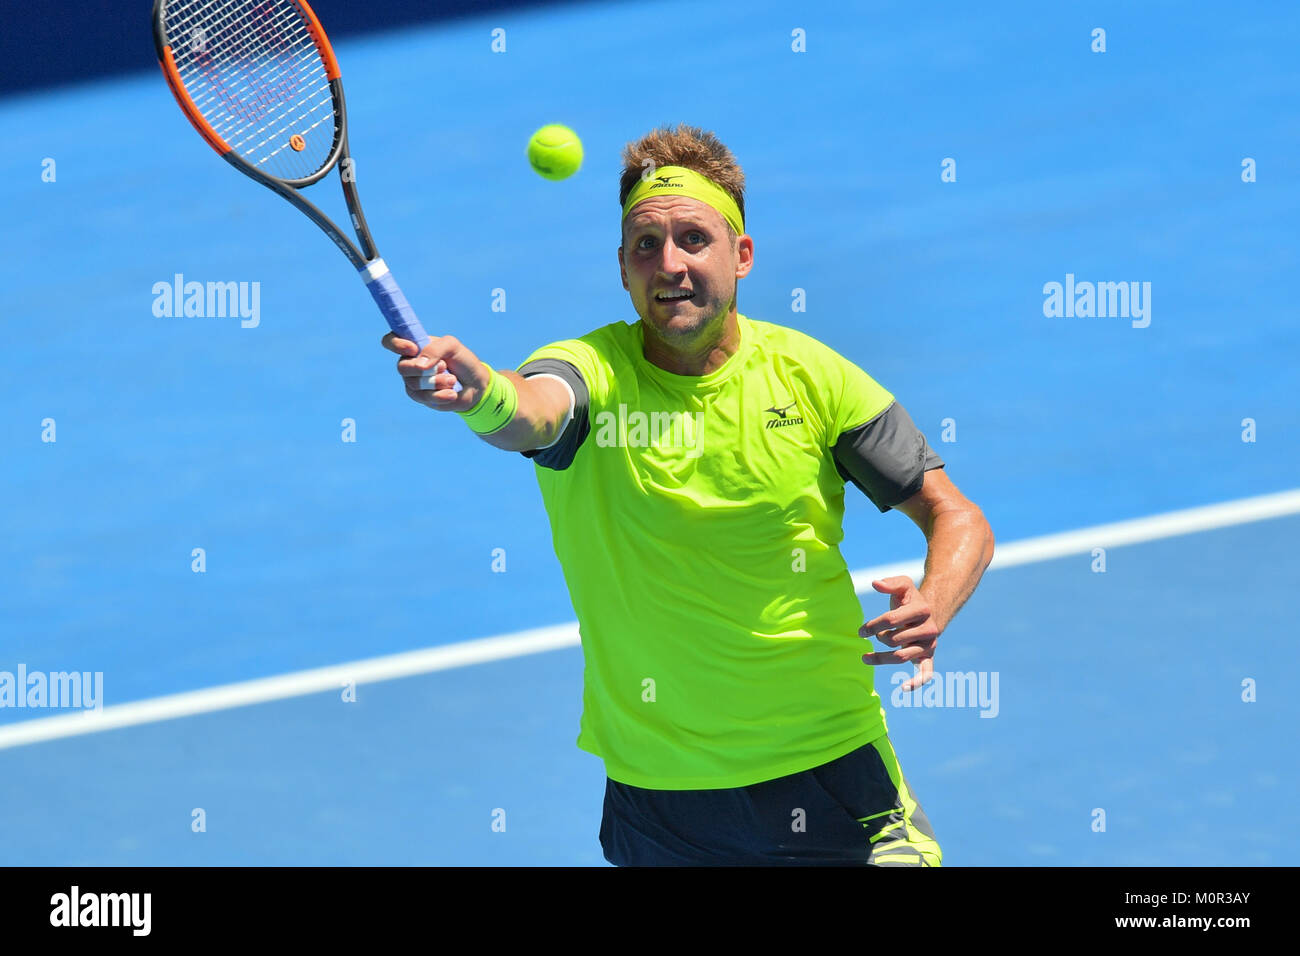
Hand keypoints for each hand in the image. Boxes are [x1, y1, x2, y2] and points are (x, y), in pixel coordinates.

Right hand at [381, 332, 486, 411]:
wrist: (475, 383)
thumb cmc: (462, 360)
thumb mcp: (452, 346)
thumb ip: (436, 349)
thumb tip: (420, 365)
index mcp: (414, 346)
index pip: (391, 341)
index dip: (396, 344)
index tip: (413, 349)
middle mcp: (409, 363)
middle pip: (402, 367)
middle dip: (423, 369)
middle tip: (444, 366)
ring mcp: (413, 381)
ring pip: (414, 384)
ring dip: (437, 382)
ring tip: (453, 380)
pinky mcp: (421, 397)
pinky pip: (424, 398)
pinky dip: (441, 395)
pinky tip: (452, 393)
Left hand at [859, 576, 939, 690]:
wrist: (931, 613)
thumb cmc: (910, 600)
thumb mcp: (903, 586)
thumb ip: (890, 583)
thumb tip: (875, 583)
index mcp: (921, 610)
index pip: (890, 620)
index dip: (872, 625)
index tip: (860, 631)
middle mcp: (929, 629)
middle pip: (893, 639)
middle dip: (878, 637)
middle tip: (871, 635)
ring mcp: (929, 645)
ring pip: (902, 657)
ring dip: (882, 658)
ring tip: (865, 658)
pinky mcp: (929, 657)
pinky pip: (926, 674)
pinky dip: (916, 683)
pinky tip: (903, 688)